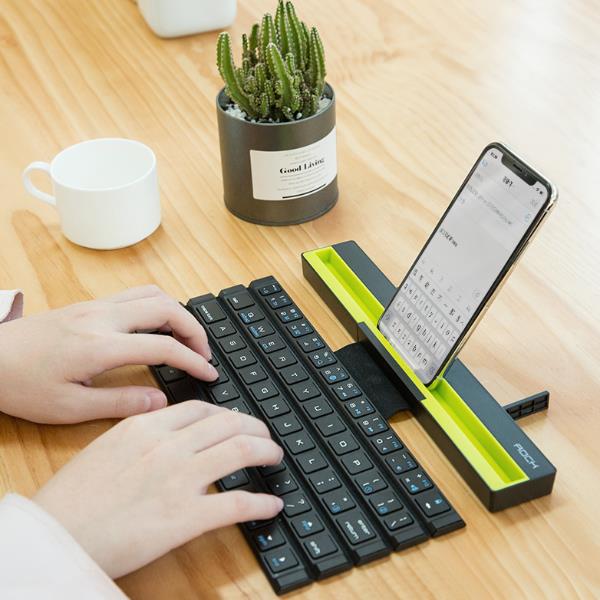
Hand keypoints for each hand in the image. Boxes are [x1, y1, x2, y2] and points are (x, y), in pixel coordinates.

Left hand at [0, 285, 215, 423]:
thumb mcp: (68, 407)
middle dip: (195, 330)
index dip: (194, 360)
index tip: (209, 374)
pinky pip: (136, 294)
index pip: (164, 346)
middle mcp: (103, 318)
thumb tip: (160, 402)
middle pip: (168, 308)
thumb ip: (118, 404)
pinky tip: (157, 326)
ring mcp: (96, 306)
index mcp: (101, 346)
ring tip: (186, 338)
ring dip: (178, 313)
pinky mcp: (90, 304)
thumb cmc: (20, 384)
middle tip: (204, 354)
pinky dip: (158, 305)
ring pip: (153, 294)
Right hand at [34, 401, 283, 578]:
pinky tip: (272, 506)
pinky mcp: (185, 517)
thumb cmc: (73, 496)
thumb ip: (142, 433)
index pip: (203, 409)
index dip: (229, 414)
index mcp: (146, 426)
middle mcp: (168, 446)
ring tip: (275, 457)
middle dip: (256, 428)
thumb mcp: (106, 447)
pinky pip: (237, 504)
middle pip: (229, 424)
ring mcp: (179, 479)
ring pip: (241, 451)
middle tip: (265, 438)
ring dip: (266, 452)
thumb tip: (169, 429)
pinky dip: (261, 503)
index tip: (238, 422)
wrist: (55, 534)